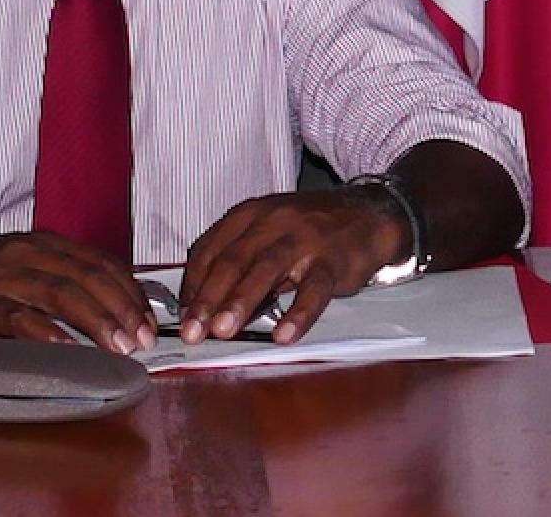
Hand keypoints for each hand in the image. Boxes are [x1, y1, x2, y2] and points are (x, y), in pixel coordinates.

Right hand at [0, 232, 153, 353]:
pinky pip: (18, 318)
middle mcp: (29, 255)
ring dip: (97, 321)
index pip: (101, 263)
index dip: (129, 289)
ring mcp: (3, 279)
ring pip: (62, 294)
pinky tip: (67, 348)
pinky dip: (46, 332)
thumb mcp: (21, 263)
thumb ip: (58, 277)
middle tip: (145, 337)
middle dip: (123, 308)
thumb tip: (104, 305)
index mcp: (44, 244)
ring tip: (120, 345)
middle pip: (90, 278)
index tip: (149, 316)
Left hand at [177, 190, 400, 343]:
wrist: (368, 214)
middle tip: (192, 332)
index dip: (191, 285)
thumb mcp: (269, 234)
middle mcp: (272, 222)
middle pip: (232, 261)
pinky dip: (297, 314)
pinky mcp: (332, 260)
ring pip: (266, 270)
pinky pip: (313, 290)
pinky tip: (284, 335)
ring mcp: (303, 239)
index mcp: (249, 215)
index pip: (209, 249)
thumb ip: (239, 264)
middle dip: (208, 299)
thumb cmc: (309, 230)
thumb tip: (204, 308)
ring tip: (224, 332)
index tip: (182, 316)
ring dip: (241, 302)